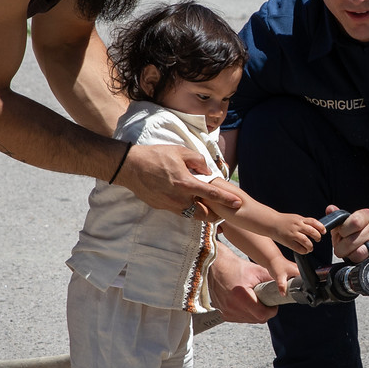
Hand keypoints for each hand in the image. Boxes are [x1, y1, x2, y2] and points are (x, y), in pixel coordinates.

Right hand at [121, 143, 244, 218]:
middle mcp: (179, 198)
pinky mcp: (162, 207)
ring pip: (192, 216)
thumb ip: (197, 160)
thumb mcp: (179, 151)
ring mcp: (170, 205)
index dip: (227, 199)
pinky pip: (179, 212)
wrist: (130, 167)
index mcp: (186, 183)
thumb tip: (207, 170)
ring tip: (207, 208)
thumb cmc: (155, 156)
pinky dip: (187, 210)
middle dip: (216, 215)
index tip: (238, 203)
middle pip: (204, 214)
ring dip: (201, 214)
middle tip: (222, 211)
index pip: (212, 194)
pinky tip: (188, 203)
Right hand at [209, 255, 277, 322]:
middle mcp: (232, 307)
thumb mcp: (257, 271)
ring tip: (254, 300)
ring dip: (255, 313)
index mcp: (241, 297)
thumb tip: (285, 289)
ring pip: (249, 320)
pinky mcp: (223, 314)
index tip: (273, 304)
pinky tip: (245, 302)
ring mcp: (226, 312)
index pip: (262, 315)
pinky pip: (240, 318)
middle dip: (264, 311)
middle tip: (265, 300)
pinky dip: (246, 313)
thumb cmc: (236, 267)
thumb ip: (272, 281)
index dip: (271, 311)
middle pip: (257, 319)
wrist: (216, 267)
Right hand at [264, 211, 326, 253]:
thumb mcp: (295, 218)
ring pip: (306, 241)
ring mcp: (292, 234)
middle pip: (312, 232)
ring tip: (311, 247)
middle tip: (318, 239)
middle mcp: (297, 226)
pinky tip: (304, 250)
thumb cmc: (283, 221)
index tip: (324, 231)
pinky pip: (298, 248)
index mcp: (299, 219)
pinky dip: (303, 250)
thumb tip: (314, 227)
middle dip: (317, 237)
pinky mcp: (288, 241)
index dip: (321, 227)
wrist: (270, 222)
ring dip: (311, 246)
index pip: (314, 222)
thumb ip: (304, 222)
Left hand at [325, 205, 368, 262]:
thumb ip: (337, 218)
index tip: (341, 235)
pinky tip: (362, 258)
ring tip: (352, 254)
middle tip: (342, 249)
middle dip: (342, 248)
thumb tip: (330, 209)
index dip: (342, 232)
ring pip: (359, 253)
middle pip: (352, 241)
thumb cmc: (359, 232)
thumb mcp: (347, 224)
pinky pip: (368, 262)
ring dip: (351, 257)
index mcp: (366, 215)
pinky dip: (361, 263)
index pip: (353, 222)